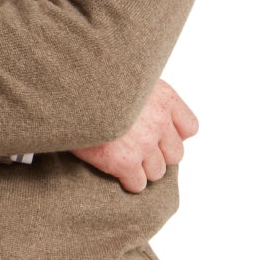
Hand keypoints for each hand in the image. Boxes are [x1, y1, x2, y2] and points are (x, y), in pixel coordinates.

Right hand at [72, 80, 198, 191]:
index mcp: (164, 98)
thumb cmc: (92, 81)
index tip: (159, 136)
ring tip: (125, 162)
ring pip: (158, 172)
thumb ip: (143, 95)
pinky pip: (137, 184)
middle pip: (175, 154)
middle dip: (158, 155)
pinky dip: (128, 182)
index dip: (173, 135)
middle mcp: (158, 122)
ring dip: (142, 170)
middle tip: (138, 150)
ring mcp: (143, 144)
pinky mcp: (124, 162)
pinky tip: (117, 173)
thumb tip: (141, 108)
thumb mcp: (127, 76)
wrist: (70, 91)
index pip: (190, 128)